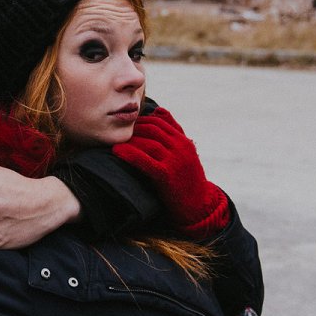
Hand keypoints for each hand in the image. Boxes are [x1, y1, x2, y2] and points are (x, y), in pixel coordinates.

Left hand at [112, 107, 228, 235]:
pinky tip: (117, 152)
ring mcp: (175, 161)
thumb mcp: (185, 152)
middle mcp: (181, 148)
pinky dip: (130, 154)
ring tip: (115, 142)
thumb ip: (174, 131)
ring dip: (130, 140)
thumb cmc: (188, 179)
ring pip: (148, 143)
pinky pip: (145, 160)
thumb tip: (158, 109)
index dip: (142, 121)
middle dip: (134, 129)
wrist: (199, 206)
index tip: (129, 126)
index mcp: (183, 141)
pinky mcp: (167, 175)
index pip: (160, 121)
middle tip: (119, 133)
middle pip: (152, 129)